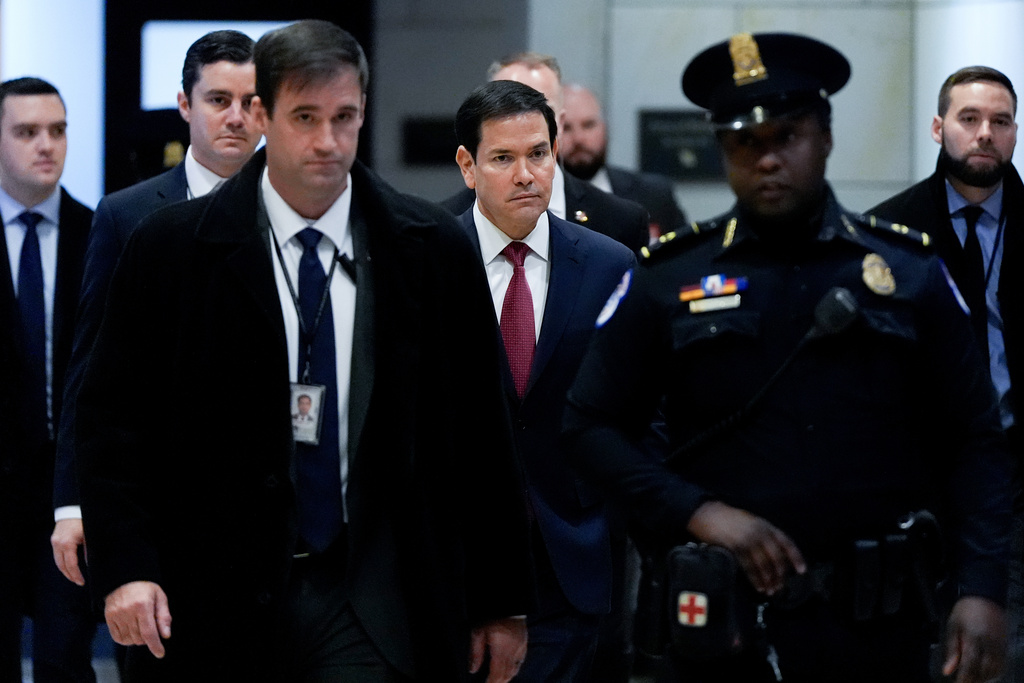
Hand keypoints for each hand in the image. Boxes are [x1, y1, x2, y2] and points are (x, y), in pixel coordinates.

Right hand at [51, 518, 85, 585]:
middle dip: (70, 575)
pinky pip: (57, 556)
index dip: (76, 575)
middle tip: (78, 582)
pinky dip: (62, 563)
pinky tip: (69, 567)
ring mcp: (54, 542)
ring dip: (65, 571)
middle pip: (62, 566)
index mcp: (67, 543)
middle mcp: (58, 544)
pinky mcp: (54, 540)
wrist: (72, 509)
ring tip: (74, 577)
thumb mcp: (89, 536)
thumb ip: (89, 551)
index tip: (82, 582)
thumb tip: (90, 565)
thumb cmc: (84, 521)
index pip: (71, 564)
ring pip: (58, 562)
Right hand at [104, 581, 171, 658]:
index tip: (160, 653)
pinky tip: (131, 630)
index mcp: (143, 605)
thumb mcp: (160, 597)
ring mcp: (116, 615)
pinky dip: (126, 639)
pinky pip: (117, 638)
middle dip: (147, 638)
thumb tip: (165, 635)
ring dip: (137, 639)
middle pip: (139, 638)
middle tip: (150, 627)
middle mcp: (128, 611)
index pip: (149, 632)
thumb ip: (164, 617)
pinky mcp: (108, 618)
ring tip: (140, 626)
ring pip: (129, 640)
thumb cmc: (145, 588)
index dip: (155, 645)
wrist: (124, 578)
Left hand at [468, 617, 526, 682]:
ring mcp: (520, 648)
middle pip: (506, 674)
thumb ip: (476, 653)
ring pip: (514, 670)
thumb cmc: (492, 616)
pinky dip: (515, 669)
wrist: (508, 604)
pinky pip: (521, 661)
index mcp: (499, 649)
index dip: (492, 682)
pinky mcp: (524, 644)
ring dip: (507, 677)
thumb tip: (473, 669)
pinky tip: (511, 671)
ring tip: (501, 681)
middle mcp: (511, 651)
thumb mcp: (478, 632)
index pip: (496, 673)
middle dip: (499, 682)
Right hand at [686, 500, 805, 594]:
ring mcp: (748, 539)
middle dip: (780, 574)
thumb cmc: (728, 518)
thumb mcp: (750, 521)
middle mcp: (760, 532)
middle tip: (781, 587)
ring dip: (769, 579)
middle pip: (776, 556)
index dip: (795, 557)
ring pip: (764, 564)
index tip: (802, 570)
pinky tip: (758, 587)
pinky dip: (755, 579)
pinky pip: (749, 566)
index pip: (786, 542)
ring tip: (771, 590)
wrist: (707, 513)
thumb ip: (762, 534)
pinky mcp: (736, 546)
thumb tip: (774, 554)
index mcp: (765, 525)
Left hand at [942, 595, 1005, 682]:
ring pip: (995, 669)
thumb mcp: (953, 627)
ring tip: (974, 679)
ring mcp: (999, 644)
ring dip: (985, 677)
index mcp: (973, 637)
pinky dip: (994, 671)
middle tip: (965, 682)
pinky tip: (986, 673)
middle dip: (975, 679)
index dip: (965, 678)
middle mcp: (988, 643)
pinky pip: (1002, 663)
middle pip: (984, 670)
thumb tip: (948, 670)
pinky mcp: (1005, 644)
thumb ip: (952, 650)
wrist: (985, 596)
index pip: (970, 664)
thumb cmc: (965, 610)